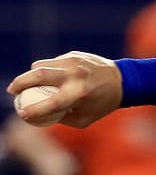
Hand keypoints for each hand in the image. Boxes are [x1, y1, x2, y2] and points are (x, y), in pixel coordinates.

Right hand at [7, 51, 122, 127]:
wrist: (123, 81)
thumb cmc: (102, 104)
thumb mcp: (85, 119)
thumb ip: (61, 118)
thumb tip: (38, 117)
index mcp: (79, 94)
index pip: (50, 103)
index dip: (33, 110)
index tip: (22, 113)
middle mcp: (75, 76)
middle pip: (38, 76)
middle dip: (20, 83)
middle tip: (12, 91)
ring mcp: (74, 63)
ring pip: (41, 65)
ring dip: (30, 75)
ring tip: (27, 84)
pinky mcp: (74, 55)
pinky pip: (52, 62)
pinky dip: (46, 70)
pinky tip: (48, 78)